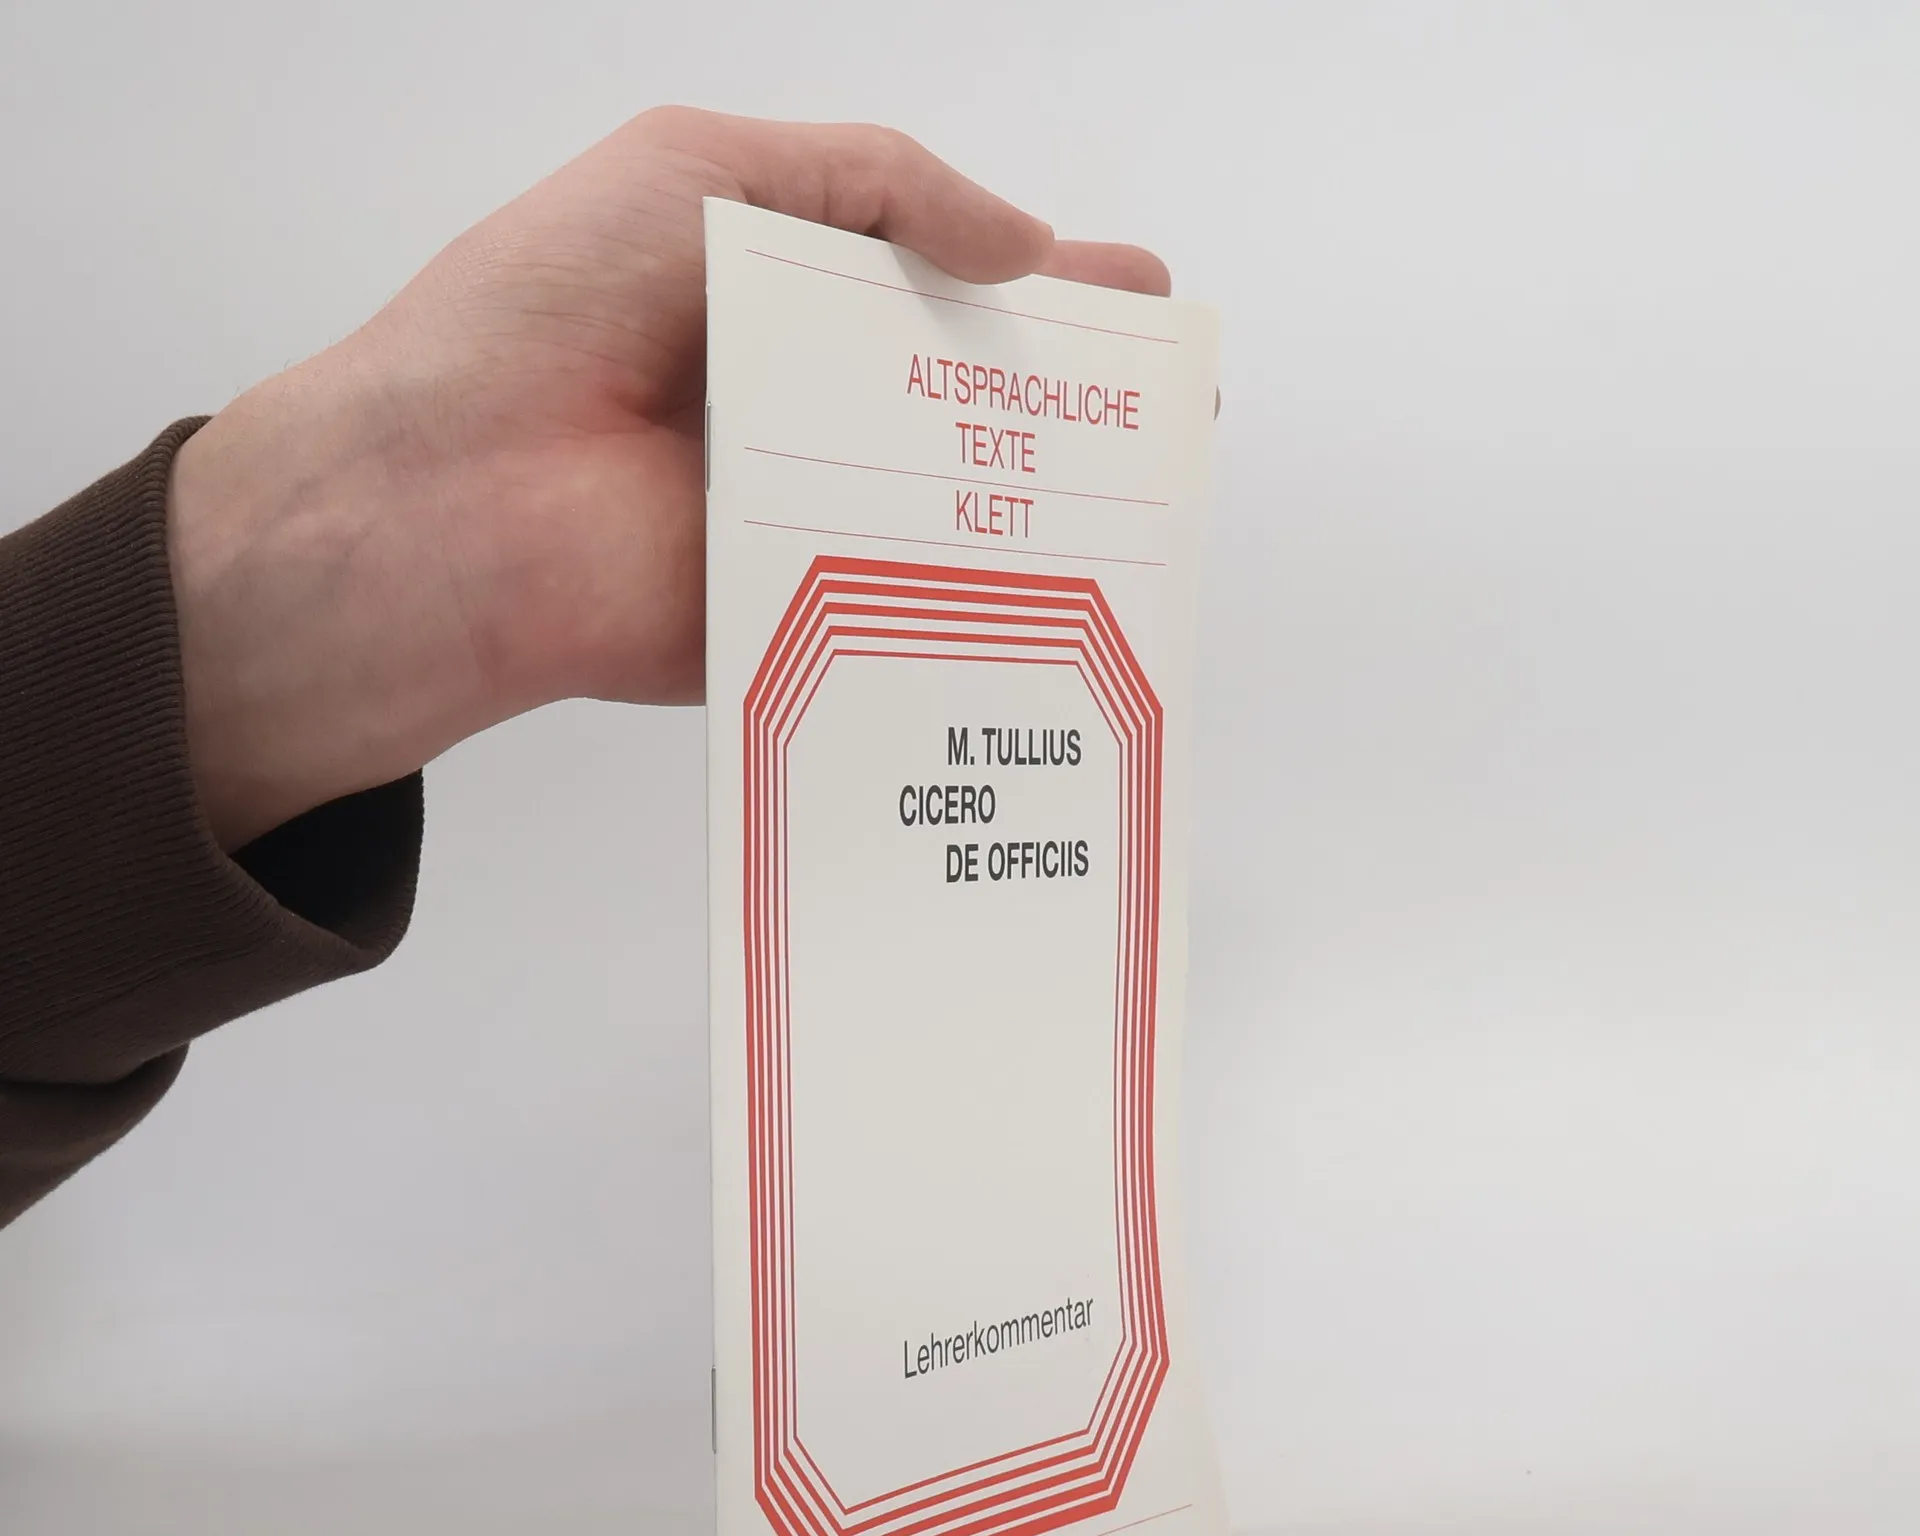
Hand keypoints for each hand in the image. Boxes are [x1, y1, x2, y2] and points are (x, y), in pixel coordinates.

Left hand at [168, 106, 1170, 849]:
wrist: (458, 498)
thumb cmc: (552, 310)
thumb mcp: (704, 169)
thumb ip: (872, 181)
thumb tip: (1024, 242)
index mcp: (780, 294)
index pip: (939, 286)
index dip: (1043, 287)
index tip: (1136, 296)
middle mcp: (805, 409)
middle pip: (966, 404)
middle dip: (1073, 400)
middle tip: (1174, 399)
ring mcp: (809, 523)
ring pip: (958, 512)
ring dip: (1055, 506)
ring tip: (1156, 494)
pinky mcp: (807, 620)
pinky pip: (913, 609)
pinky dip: (990, 605)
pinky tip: (1083, 600)